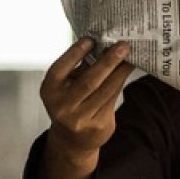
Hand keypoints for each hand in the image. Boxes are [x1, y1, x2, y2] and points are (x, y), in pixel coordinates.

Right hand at [40, 36, 134, 161]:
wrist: (72, 139)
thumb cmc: (69, 103)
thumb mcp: (65, 86)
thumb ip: (79, 68)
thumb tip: (101, 45)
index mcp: (50, 90)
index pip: (61, 68)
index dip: (75, 52)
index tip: (91, 39)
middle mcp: (62, 106)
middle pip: (89, 81)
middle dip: (108, 62)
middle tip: (122, 46)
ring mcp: (80, 119)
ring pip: (105, 91)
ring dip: (120, 72)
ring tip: (129, 57)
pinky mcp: (98, 126)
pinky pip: (112, 100)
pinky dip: (120, 83)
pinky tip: (126, 71)